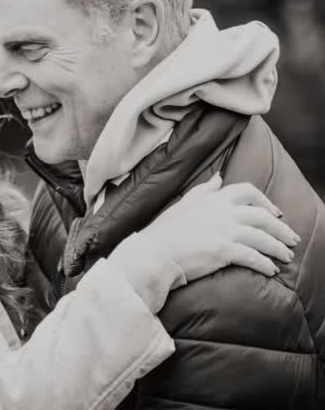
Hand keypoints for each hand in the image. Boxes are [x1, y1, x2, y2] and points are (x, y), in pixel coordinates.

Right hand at [138, 173, 299, 281]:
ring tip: (287, 257)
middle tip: (292, 239)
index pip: (248, 191)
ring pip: (262, 237)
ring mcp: (224, 231)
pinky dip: (265, 264)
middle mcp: (223, 212)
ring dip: (278, 248)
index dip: (266, 201)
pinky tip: (272, 271)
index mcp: (214, 198)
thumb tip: (219, 176)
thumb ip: (205, 189)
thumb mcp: (186, 202)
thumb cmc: (166, 230)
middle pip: (262, 216)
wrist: (155, 252)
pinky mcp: (224, 251)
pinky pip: (253, 256)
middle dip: (281, 228)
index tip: (276, 212)